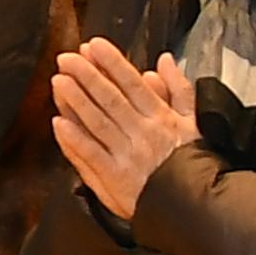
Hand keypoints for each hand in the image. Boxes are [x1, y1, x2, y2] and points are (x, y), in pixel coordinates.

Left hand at [52, 41, 198, 218]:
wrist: (196, 209)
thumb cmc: (193, 164)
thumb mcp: (195, 123)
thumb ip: (179, 90)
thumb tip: (164, 61)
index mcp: (161, 119)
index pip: (133, 85)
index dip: (113, 63)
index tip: (94, 45)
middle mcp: (143, 134)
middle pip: (111, 100)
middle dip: (88, 76)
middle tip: (67, 58)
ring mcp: (127, 157)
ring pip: (98, 124)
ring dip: (76, 101)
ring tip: (59, 81)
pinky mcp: (114, 180)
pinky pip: (92, 156)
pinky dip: (75, 140)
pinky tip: (59, 123)